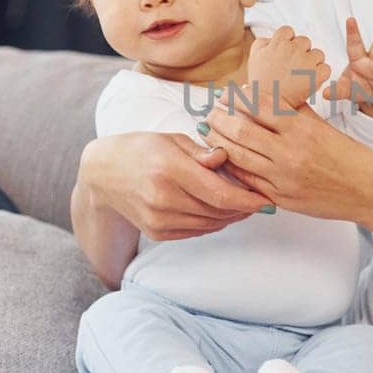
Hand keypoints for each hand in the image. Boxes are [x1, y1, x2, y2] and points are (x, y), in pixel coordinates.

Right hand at [79, 131, 269, 243]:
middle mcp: (163, 198)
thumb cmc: (144, 149)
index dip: (249, 200)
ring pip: (210, 224)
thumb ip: (202, 152)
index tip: (268, 200)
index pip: (220, 194)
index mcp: (170, 170)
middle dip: (244, 208)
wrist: (104, 174)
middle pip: (219, 211)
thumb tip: (227, 158)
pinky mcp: (157, 233)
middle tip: (260, 199)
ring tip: (243, 203)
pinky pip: (196, 231)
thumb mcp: (173, 140)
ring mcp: (159, 219)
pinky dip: (213, 222)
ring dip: (231, 216)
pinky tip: (220, 210)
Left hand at [203, 84, 372, 223]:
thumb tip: (267, 96)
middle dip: (219, 119)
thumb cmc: (349, 156)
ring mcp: (283, 178)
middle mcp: (290, 153)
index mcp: (302, 129)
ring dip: (218, 143)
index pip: (259, 106)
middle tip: (209, 112)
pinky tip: (223, 158)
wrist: (368, 191)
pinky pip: (247, 181)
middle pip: (241, 131)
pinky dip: (232, 167)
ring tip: (209, 132)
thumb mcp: (324, 127)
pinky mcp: (281, 198)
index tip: (226, 94)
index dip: (237, 98)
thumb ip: (295, 113)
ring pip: (238, 157)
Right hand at [246, 26, 331, 108]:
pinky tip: (311, 81)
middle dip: (301, 52)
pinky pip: (326, 69)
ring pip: (318, 54)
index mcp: (278, 43)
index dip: (288, 41)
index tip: (285, 52)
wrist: (266, 107)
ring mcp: (306, 61)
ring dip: (313, 63)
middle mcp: (293, 49)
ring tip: (302, 76)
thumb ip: (263, 43)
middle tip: (294, 67)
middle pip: (305, 41)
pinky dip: (321, 75)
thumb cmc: (260, 84)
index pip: (288, 31)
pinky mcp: (316, 76)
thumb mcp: (254, 57)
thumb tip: (272, 38)